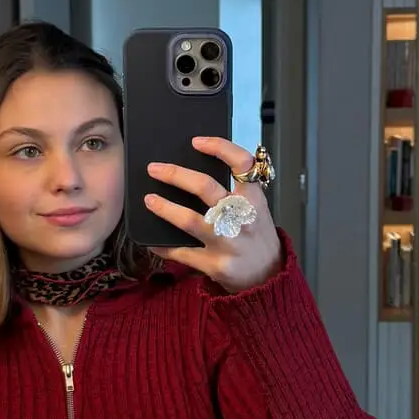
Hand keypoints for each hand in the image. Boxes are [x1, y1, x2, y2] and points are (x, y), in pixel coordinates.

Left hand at [144, 137, 281, 291]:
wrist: (270, 276)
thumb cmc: (257, 236)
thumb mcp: (256, 208)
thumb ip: (237, 189)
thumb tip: (199, 169)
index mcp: (253, 199)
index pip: (241, 163)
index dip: (219, 147)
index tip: (196, 141)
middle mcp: (241, 218)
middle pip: (205, 187)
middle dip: (175, 175)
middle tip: (155, 169)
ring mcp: (227, 242)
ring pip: (189, 220)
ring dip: (165, 208)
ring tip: (149, 199)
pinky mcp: (215, 265)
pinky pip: (182, 253)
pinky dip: (163, 247)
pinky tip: (150, 242)